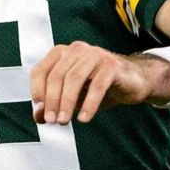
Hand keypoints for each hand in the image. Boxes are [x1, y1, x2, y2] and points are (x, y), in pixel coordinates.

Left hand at [30, 42, 169, 124]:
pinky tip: (84, 118)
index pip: (40, 71)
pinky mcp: (112, 64)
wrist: (132, 82)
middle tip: (52, 121)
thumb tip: (38, 116)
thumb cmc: (99, 87)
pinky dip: (89, 103)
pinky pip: (97, 85)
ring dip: (67, 102)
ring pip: (74, 78)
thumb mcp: (73, 98)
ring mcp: (95, 54)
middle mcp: (77, 49)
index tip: (41, 112)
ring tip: (64, 121)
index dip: (37, 92)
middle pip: (57, 75)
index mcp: (62, 53)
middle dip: (52, 100)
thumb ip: (53, 105)